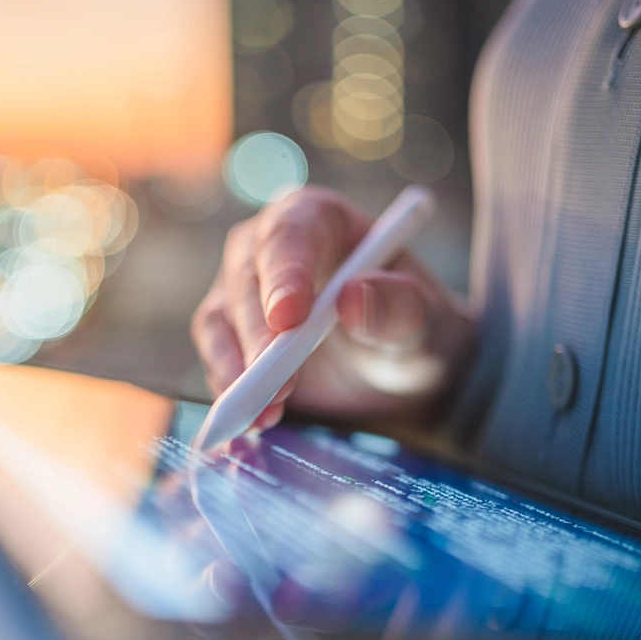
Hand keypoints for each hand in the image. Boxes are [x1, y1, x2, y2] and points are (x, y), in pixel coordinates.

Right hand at [191, 187, 474, 429]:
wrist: (396, 372)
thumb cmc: (412, 330)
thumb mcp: (423, 321)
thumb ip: (398, 306)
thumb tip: (352, 297)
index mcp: (320, 220)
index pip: (291, 233)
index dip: (285, 272)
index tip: (288, 319)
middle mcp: (271, 246)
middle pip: (246, 278)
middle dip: (258, 334)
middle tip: (275, 382)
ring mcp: (244, 290)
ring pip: (220, 318)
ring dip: (237, 366)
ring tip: (265, 413)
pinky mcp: (230, 334)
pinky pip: (217, 355)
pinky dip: (229, 387)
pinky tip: (252, 419)